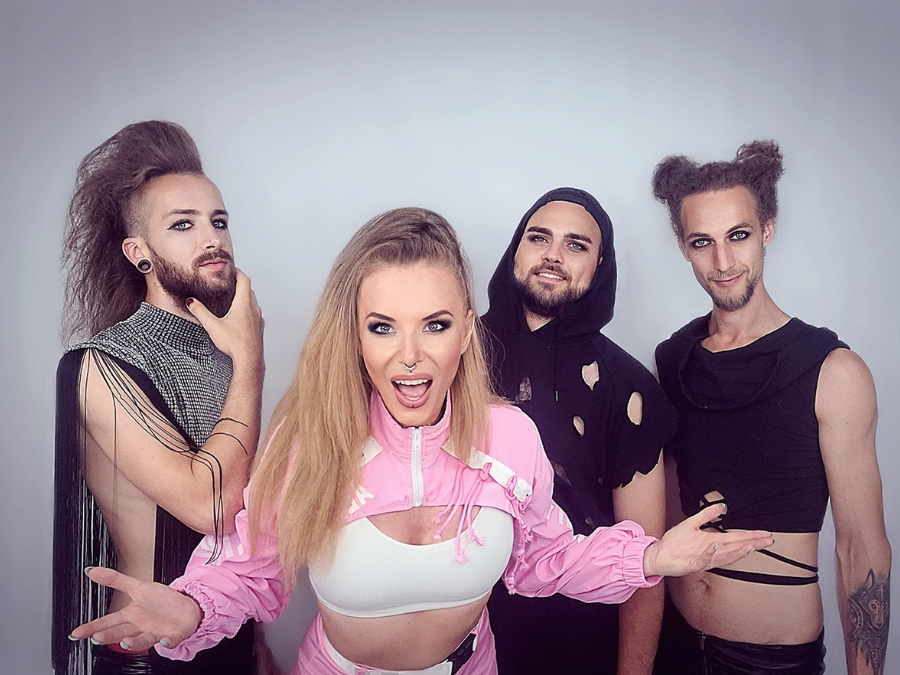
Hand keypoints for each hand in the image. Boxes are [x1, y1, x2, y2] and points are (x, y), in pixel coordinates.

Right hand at [69, 567, 201, 650]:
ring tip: (125, 642)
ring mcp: (156, 632)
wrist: (187, 606)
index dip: (92, 627)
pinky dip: (168, 642)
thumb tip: (92, 571)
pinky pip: (171, 639)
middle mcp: (141, 626)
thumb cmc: (162, 600)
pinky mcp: (173, 634)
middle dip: (109, 635)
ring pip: (143, 639)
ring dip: (134, 642)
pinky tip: (165, 641)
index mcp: (131, 615)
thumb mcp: (138, 586)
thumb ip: (115, 580)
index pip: (108, 622)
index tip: (77, 633)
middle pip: (122, 632)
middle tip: (97, 637)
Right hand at [187, 269, 263, 366]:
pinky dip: (248, 308)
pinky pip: (255, 313)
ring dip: (244, 296)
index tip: (230, 269)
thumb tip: (191, 302)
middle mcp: (254, 309)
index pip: (244, 279)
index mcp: (244, 304)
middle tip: (229, 281)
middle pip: (249, 289)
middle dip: (239, 283)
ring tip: (232, 297)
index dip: (237, 272)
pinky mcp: (259, 328)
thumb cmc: (235, 343)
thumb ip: (200, 312)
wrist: (250, 360)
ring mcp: (258, 318)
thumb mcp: (213, 326)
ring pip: (253, 301)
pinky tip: (239, 316)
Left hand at [642, 504, 773, 577]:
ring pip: (724, 556)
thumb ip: (706, 515)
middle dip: (752, 544)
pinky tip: (716, 547)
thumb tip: (721, 506)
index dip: (751, 536)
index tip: (766, 535)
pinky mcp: (693, 564)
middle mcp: (712, 551)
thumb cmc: (675, 543)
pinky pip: (703, 559)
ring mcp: (704, 559)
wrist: (659, 554)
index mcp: (713, 541)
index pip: (736, 538)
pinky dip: (710, 554)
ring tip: (751, 545)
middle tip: (768, 541)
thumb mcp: (692, 523)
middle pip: (736, 548)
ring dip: (737, 551)